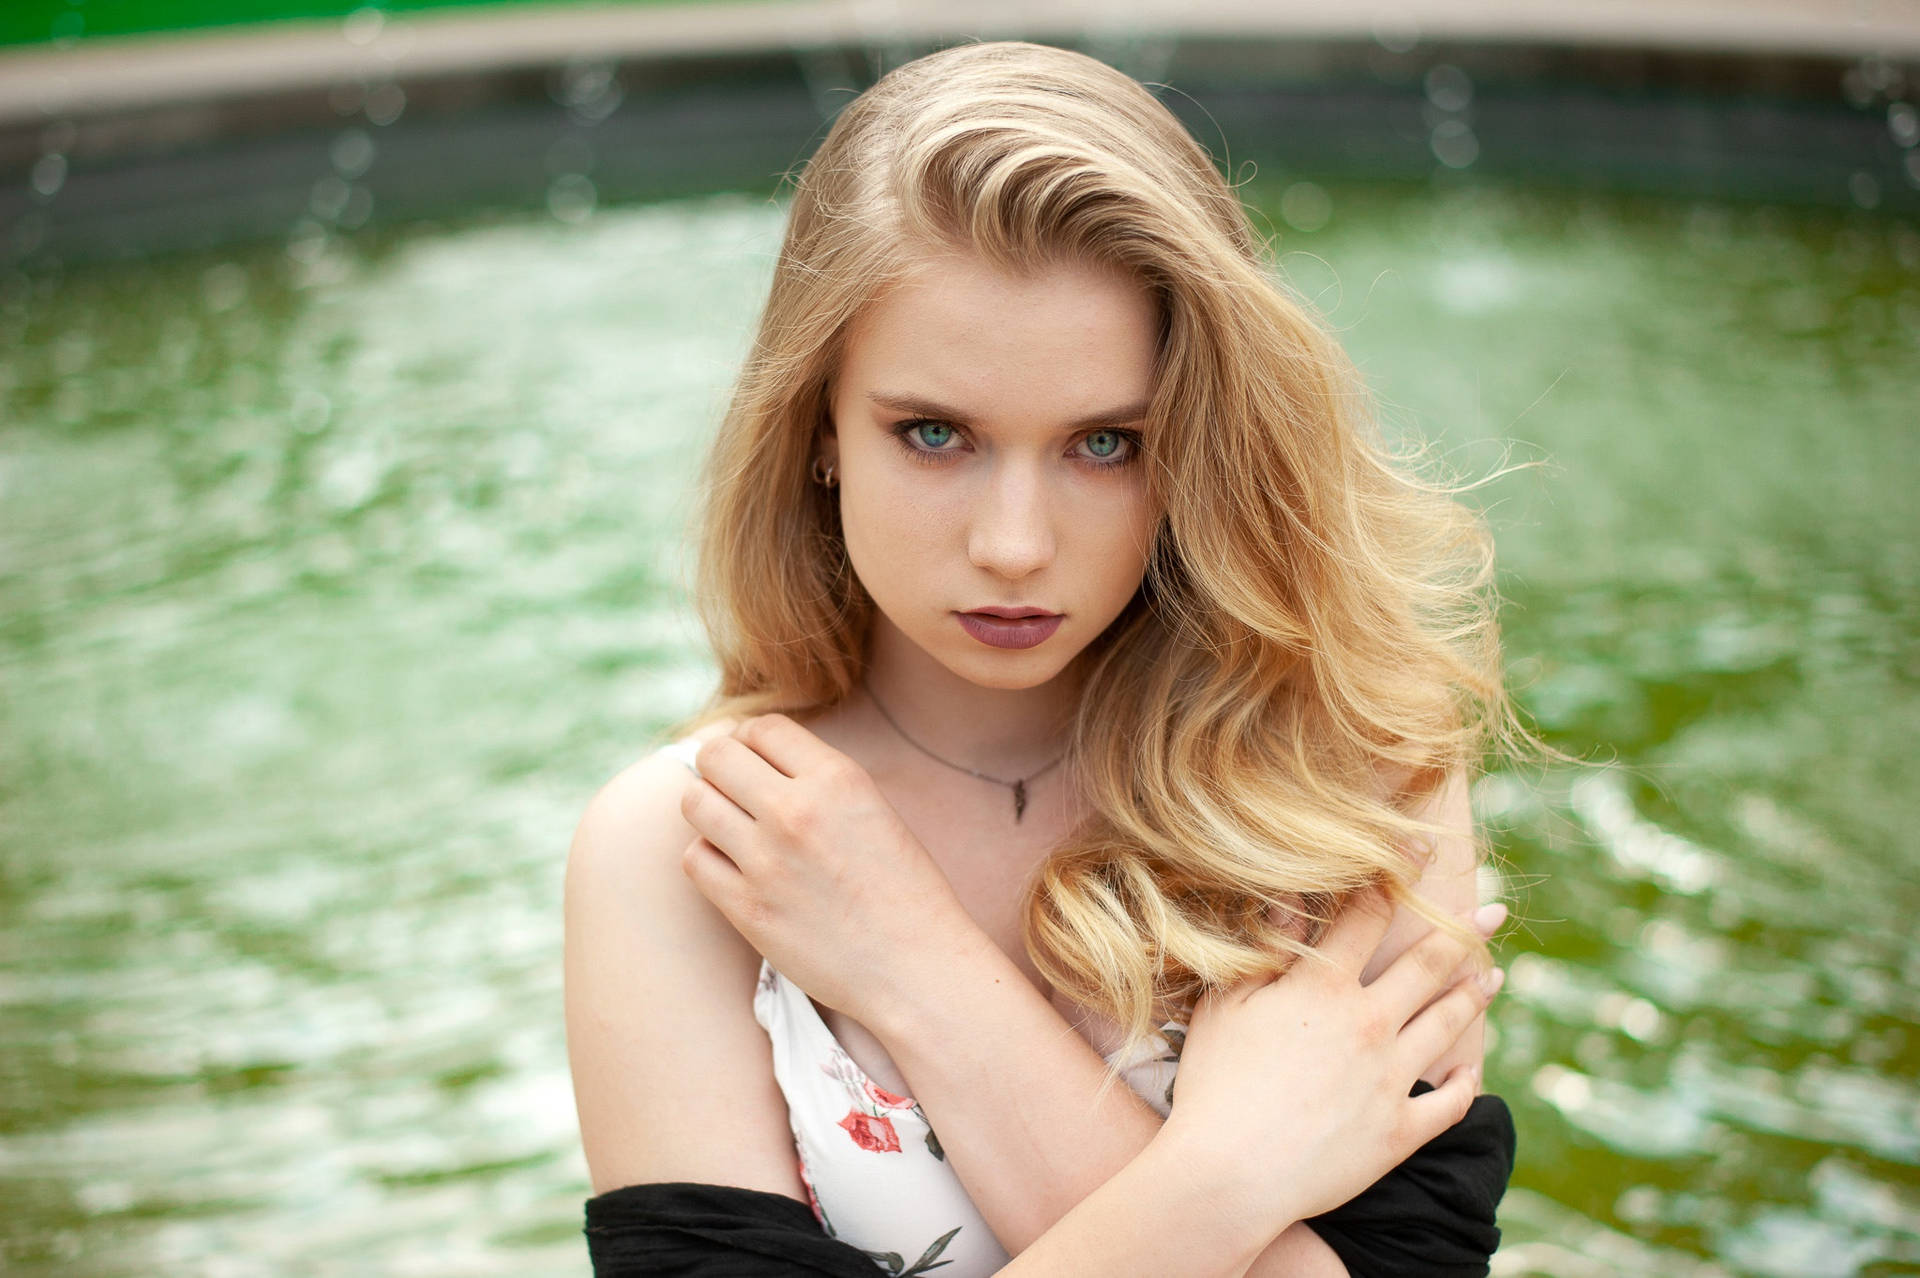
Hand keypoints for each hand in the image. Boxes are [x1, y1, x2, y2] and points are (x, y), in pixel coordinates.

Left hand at [678, 714, 978, 1020]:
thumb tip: (758, 759)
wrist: (915, 967)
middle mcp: (796, 811)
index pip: (762, 727)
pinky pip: (695, 859)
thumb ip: (818, 780)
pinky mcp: (746, 908)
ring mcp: (766, 860)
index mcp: (837, 779)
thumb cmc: (904, 890)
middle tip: (736, 792)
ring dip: (708, 809)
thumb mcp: (873, 809)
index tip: (759, 764)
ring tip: (732, 828)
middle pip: (716, 756)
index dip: (754, 742)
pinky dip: (708, 857)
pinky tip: (735, 868)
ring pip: (695, 803)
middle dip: (720, 767)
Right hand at [1158, 888, 1503, 1233]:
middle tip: (1493, 910)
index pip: (1368, 914)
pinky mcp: (1400, 1133)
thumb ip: (1267, 951)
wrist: (1228, 1175)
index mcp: (1323, 988)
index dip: (1395, 875)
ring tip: (1494, 975)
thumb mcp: (1226, 1004)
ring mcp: (1390, 1079)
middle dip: (1464, 930)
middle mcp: (1369, 1024)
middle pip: (1429, 964)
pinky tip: (1471, 1069)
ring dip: (1475, 994)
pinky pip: (1450, 1103)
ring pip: (1450, 1023)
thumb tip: (1291, 896)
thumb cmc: (1214, 1084)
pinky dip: (1465, 1082)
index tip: (1418, 850)